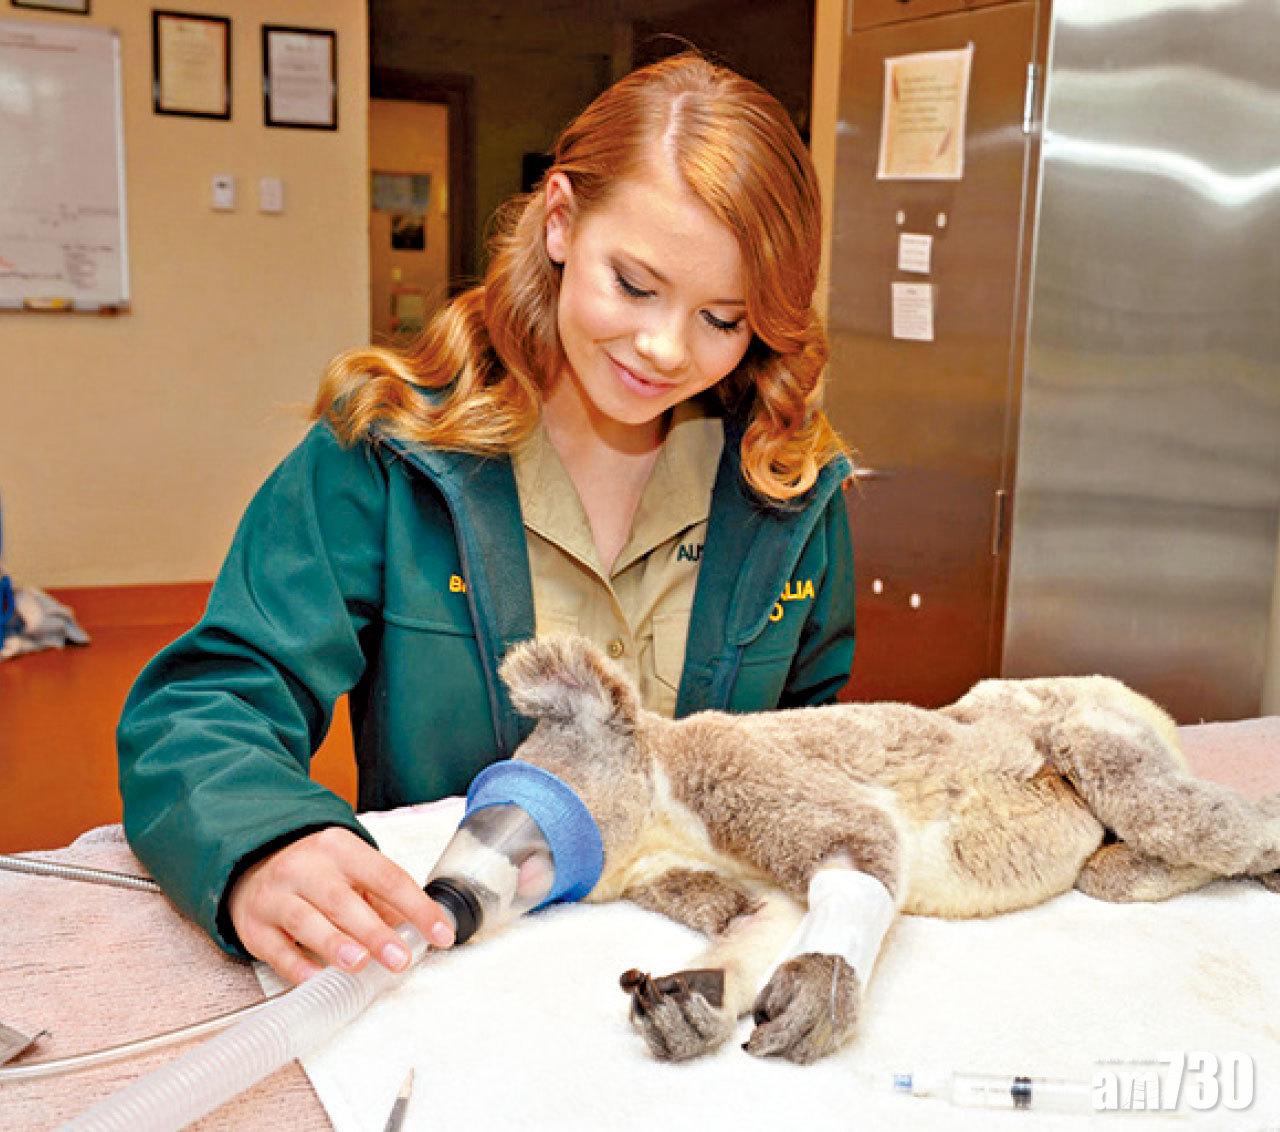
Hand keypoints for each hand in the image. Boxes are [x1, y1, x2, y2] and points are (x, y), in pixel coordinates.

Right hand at [227, 826, 455, 983]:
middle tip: (399, 958)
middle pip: (342, 900)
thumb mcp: (352, 870)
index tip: (441, 934)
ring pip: (305, 920)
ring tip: (359, 963)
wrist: (253, 863)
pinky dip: (295, 965)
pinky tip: (315, 978)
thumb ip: (384, 900)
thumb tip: (422, 933)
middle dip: (373, 931)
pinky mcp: (254, 925)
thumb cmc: (316, 872)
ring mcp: (276, 895)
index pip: (387, 877)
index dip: (417, 907)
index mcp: (341, 849)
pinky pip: (275, 948)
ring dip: (334, 943)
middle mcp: (306, 867)